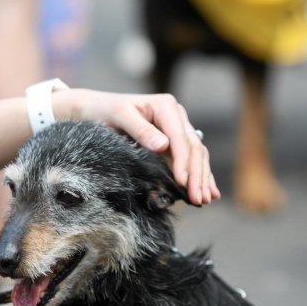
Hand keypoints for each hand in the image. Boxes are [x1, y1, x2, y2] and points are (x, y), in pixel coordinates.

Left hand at [55, 89, 220, 204]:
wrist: (96, 109)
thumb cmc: (105, 110)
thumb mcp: (119, 116)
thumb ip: (141, 130)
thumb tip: (163, 146)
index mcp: (166, 106)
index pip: (180, 137)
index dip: (183, 161)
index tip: (182, 181)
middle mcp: (176, 115)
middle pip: (193, 147)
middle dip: (197, 174)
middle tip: (198, 198)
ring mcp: (177, 128)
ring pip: (197, 154)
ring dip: (202, 177)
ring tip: (205, 199)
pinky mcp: (174, 140)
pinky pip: (191, 158)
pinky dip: (200, 173)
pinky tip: (210, 190)